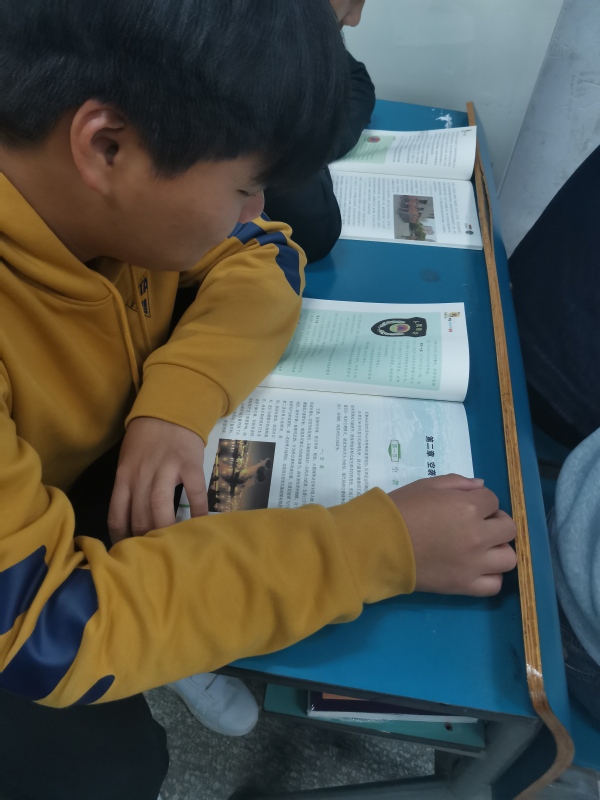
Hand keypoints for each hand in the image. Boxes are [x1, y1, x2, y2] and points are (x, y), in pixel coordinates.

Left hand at [108, 417, 207, 543]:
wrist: (170, 409)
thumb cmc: (147, 438)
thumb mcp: (128, 460)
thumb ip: (128, 487)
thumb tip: (130, 520)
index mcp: (124, 476)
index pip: (117, 515)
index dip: (121, 538)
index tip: (128, 552)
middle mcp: (141, 475)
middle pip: (139, 516)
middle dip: (145, 540)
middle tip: (154, 554)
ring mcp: (166, 469)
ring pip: (160, 508)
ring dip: (166, 531)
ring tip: (173, 545)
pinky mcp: (189, 464)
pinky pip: (194, 493)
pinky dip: (198, 511)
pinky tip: (201, 524)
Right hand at [388, 473, 516, 596]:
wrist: (378, 544)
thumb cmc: (400, 509)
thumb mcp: (427, 485)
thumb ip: (458, 483)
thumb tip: (481, 487)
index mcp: (469, 507)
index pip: (493, 500)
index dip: (481, 501)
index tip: (466, 505)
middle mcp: (478, 535)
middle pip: (508, 528)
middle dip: (495, 522)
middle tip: (478, 524)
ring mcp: (474, 563)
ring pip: (509, 558)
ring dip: (498, 549)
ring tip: (481, 548)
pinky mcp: (464, 585)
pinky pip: (494, 585)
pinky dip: (490, 576)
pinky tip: (477, 568)